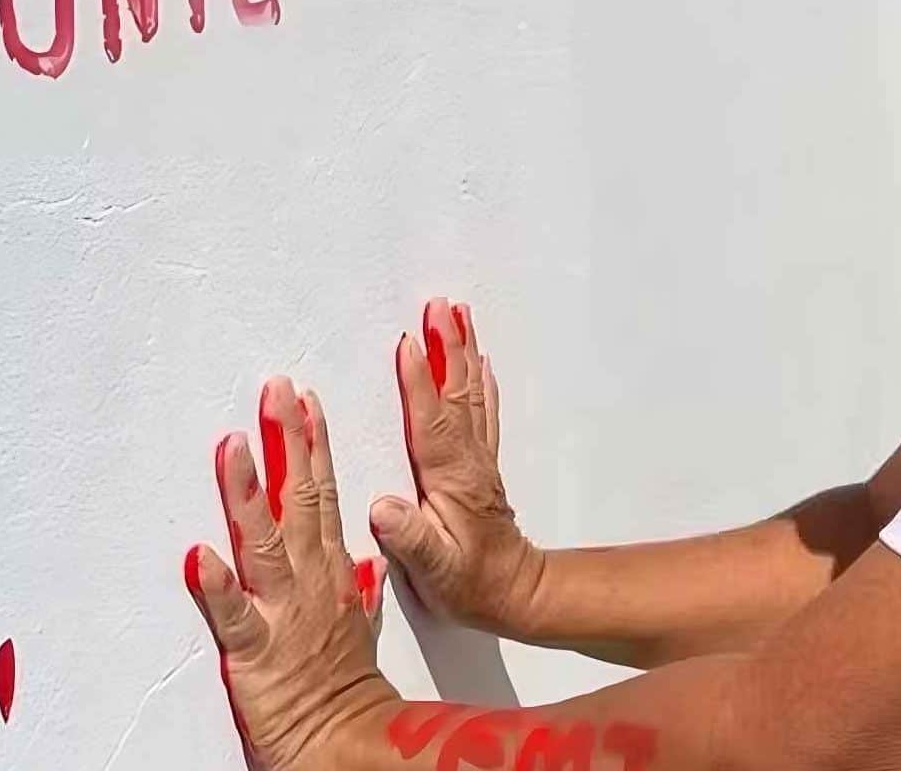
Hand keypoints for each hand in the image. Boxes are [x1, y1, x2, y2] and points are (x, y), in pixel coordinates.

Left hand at [185, 378, 396, 767]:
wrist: (346, 744)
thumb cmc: (343, 687)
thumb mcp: (357, 625)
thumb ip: (357, 587)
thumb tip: (366, 562)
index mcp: (331, 570)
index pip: (324, 493)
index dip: (313, 445)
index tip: (305, 401)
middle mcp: (309, 580)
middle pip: (300, 499)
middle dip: (289, 442)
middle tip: (276, 392)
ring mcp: (281, 611)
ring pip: (263, 542)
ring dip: (247, 493)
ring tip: (232, 446)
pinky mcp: (252, 650)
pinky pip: (232, 615)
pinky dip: (216, 585)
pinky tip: (197, 554)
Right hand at [370, 299, 546, 636]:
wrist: (516, 594)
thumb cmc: (470, 585)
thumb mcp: (436, 571)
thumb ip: (411, 538)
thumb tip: (384, 508)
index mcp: (451, 481)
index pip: (433, 422)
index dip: (420, 383)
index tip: (410, 343)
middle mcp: (468, 461)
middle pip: (457, 393)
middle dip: (448, 347)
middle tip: (441, 306)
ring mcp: (478, 459)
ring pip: (472, 394)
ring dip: (464, 353)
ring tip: (460, 315)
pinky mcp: (482, 465)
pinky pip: (482, 411)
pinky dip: (479, 381)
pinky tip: (479, 362)